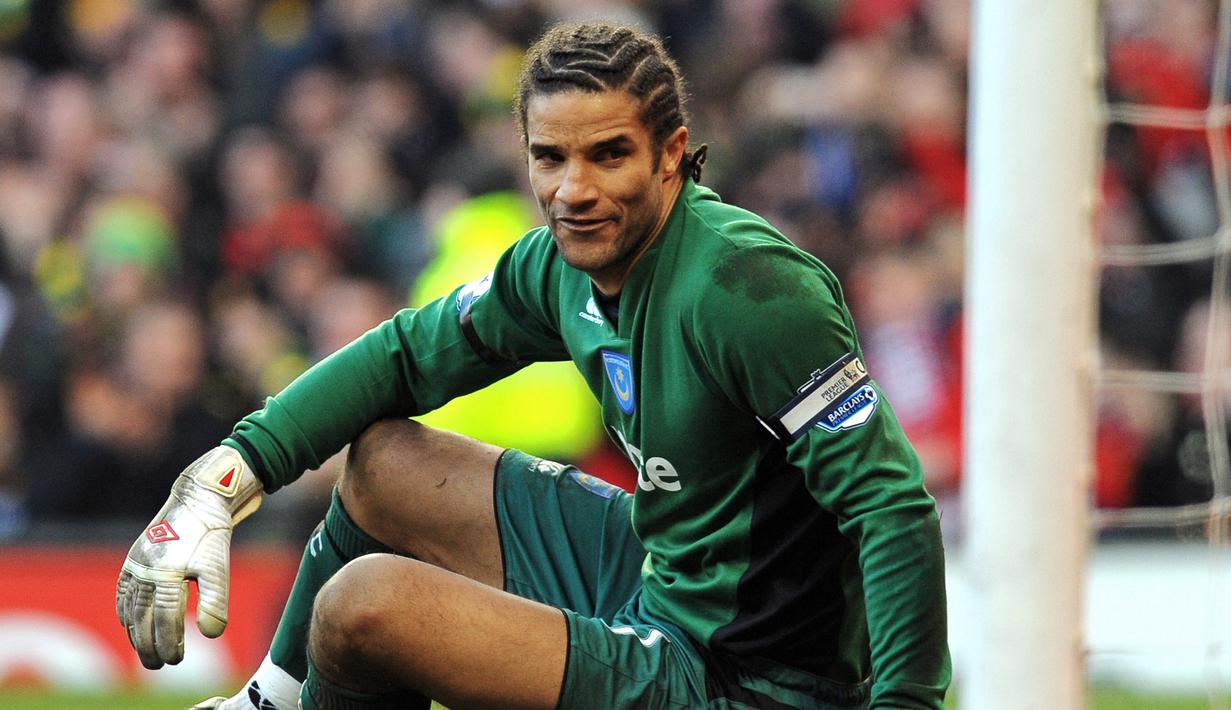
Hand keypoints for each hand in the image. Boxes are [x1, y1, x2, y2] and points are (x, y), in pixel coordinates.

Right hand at [116, 446, 262, 668]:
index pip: (164, 619)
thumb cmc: (212, 535)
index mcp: (167, 573)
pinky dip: (125, 610)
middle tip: (156, 666)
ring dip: (134, 632)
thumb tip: (211, 636)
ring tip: (144, 652)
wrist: (199, 499)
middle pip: (141, 618)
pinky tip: (129, 624)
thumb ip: (214, 602)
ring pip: (129, 606)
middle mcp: (145, 570)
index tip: (177, 660)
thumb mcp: (219, 568)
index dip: (169, 642)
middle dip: (147, 645)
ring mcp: (135, 563)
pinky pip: (123, 591)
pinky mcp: (133, 557)